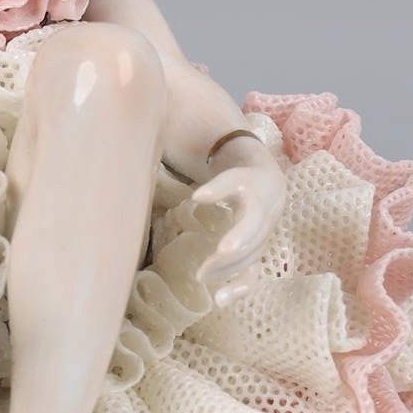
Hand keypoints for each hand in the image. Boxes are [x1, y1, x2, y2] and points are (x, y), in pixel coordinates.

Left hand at [194, 145, 285, 304]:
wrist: (262, 174)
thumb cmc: (226, 160)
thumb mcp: (216, 145)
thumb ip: (185, 133)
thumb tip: (147, 111)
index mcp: (252, 175)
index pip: (237, 180)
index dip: (220, 188)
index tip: (197, 197)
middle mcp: (264, 203)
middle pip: (254, 223)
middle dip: (237, 239)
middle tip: (217, 251)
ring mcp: (265, 229)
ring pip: (253, 251)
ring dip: (229, 265)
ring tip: (202, 275)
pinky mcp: (258, 249)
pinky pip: (254, 272)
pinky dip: (241, 287)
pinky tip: (221, 300)